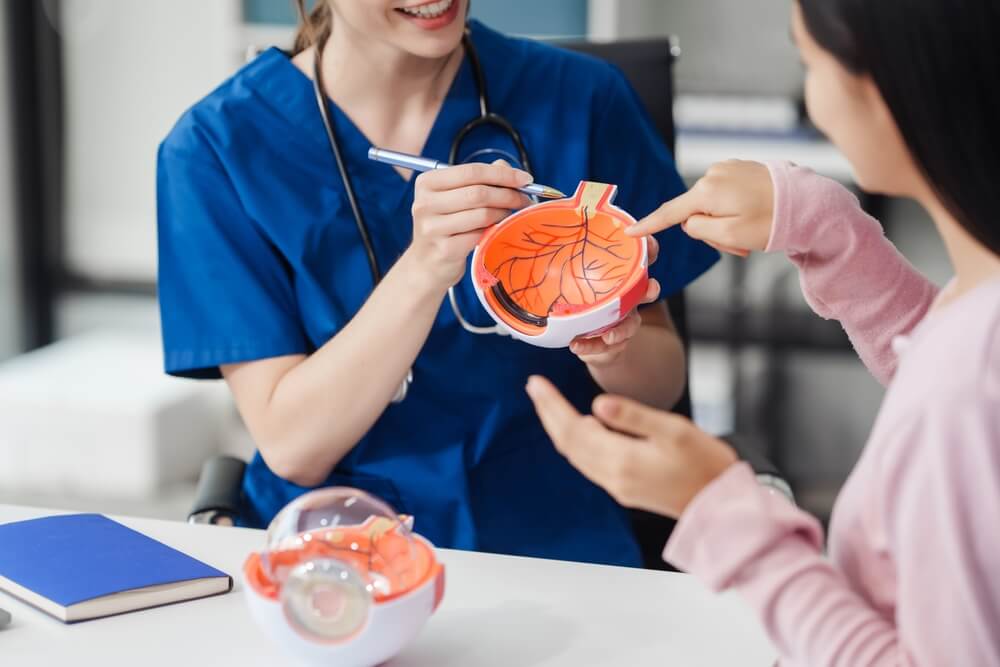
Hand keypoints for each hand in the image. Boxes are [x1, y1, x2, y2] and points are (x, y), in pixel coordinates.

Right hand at [406, 160, 533, 289]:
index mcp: (427, 182)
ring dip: (503, 213)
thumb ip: (479, 178)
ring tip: (509, 215)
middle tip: (525, 200)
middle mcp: (425, 203)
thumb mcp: (456, 197)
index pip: (472, 171)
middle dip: (508, 195)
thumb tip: (505, 167)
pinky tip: (494, 230)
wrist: (427, 263)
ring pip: (482, 214)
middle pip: (478, 192)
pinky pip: (479, 235)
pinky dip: (492, 231)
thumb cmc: (446, 225)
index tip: (526, 179)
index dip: (503, 174)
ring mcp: (432, 228)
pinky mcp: (444, 250)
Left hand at [525, 375, 737, 517]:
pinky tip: (581, 428)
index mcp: (621, 460)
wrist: (722, 504)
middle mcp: (613, 477)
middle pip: (567, 442)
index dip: (551, 405)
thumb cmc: (705, 463)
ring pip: (575, 455)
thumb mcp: (673, 430)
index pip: (573, 428)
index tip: (535, 383)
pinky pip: (589, 464)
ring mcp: (617, 486)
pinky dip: (577, 443)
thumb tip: (597, 404)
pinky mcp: (625, 489)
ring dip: (559, 428)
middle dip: (548, 413)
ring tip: (548, 404)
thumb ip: (633, 415)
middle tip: (534, 388)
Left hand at [570, 236, 659, 365]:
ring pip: (632, 324)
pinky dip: (591, 347)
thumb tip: (539, 233)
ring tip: (609, 336)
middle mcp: (627, 299)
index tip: (649, 242)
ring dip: (622, 329)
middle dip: (651, 288)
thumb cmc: (578, 301)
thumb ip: (561, 259)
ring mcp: (622, 322)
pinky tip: (576, 346)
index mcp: (620, 279)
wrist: (584, 339)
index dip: (649, 250)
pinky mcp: (612, 343)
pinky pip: (605, 346)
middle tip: (649, 288)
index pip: (640, 260)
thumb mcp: (570, 277)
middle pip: (646, 291)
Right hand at [626, 160, 774, 256]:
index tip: (630, 232)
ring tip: (750, 233)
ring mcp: (728, 168)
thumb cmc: (772, 222)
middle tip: (739, 248)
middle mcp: (713, 174)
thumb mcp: (730, 236)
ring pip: (711, 205)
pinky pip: (726, 194)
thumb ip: (699, 230)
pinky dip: (734, 209)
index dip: (649, 225)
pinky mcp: (741, 168)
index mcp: (706, 192)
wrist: (808, 202)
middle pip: (694, 212)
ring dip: (725, 222)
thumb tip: (690, 221)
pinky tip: (754, 215)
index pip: (669, 213)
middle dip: (711, 232)